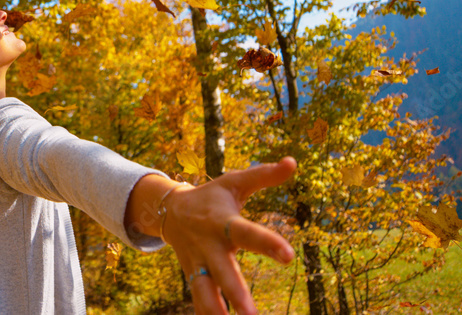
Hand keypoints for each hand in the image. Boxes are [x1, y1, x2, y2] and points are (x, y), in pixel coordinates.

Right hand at [163, 157, 296, 314]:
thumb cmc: (211, 196)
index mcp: (223, 223)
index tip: (289, 256)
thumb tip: (293, 162)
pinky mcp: (193, 277)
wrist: (168, 211)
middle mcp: (210, 247)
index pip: (247, 233)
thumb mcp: (235, 182)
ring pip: (205, 293)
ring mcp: (199, 265)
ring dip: (217, 313)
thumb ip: (264, 175)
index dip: (267, 244)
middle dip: (236, 294)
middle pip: (224, 273)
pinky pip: (200, 301)